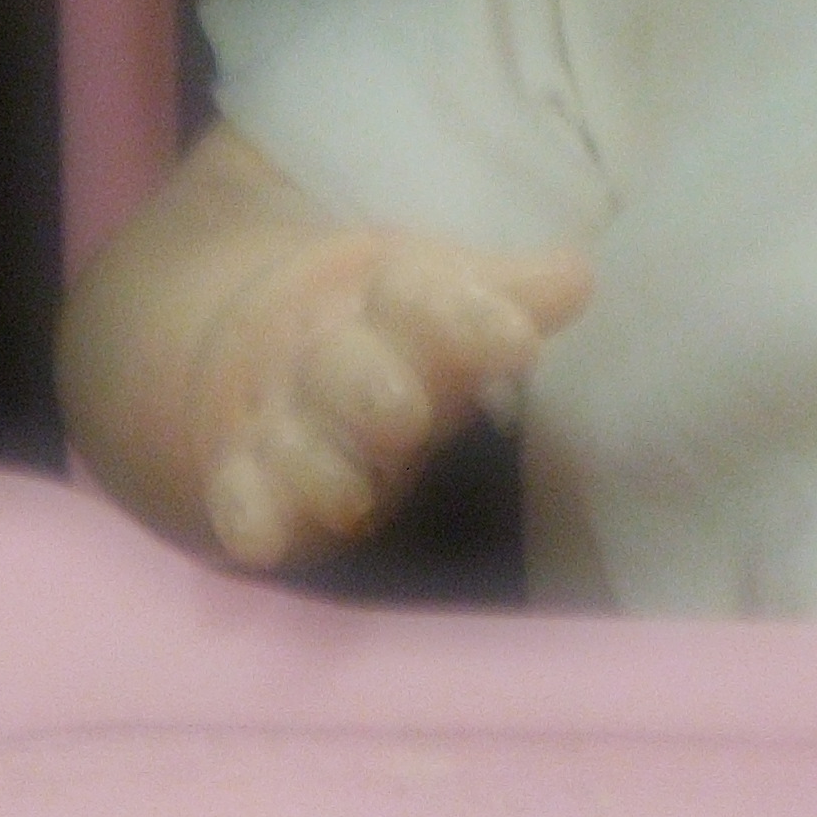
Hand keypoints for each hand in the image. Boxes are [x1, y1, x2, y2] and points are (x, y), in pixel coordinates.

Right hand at [187, 225, 591, 568]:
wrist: (265, 338)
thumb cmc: (391, 330)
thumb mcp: (446, 304)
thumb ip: (511, 298)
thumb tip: (579, 275)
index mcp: (384, 301)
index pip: (418, 295)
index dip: (467, 316)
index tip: (519, 340)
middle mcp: (327, 354)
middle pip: (343, 365)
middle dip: (369, 387)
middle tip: (406, 414)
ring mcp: (281, 415)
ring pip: (292, 438)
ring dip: (316, 463)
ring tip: (350, 496)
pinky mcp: (243, 474)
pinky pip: (236, 494)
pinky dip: (245, 516)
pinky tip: (259, 541)